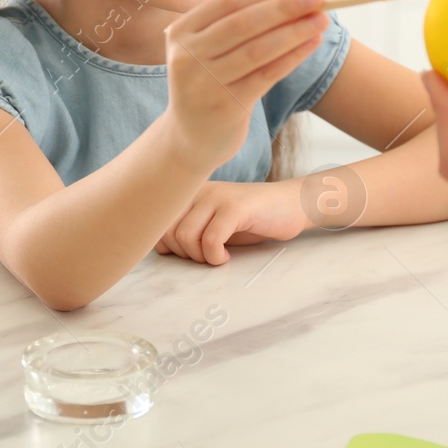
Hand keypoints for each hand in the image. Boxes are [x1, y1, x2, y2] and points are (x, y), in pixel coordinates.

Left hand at [154, 180, 306, 264]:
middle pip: (168, 231)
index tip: (189, 253)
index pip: (156, 222)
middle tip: (205, 257)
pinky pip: (211, 239)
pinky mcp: (236, 207)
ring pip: (186, 235)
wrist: (290, 204)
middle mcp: (199, 190)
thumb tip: (159, 247)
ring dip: (200, 257)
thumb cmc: (250, 219)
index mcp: (189, 192)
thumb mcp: (212, 221)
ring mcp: (217, 197)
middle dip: (183, 254)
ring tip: (216, 257)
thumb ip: (186, 227)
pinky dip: (215, 256)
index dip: (167, 247)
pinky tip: (226, 257)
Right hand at [162, 0, 328, 171]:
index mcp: (181, 32)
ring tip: (322, 21)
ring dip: (294, 32)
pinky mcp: (225, 105)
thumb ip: (237, 24)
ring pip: (258, 49)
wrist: (189, 138)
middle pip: (244, 23)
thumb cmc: (208, 83)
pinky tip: (311, 45)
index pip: (229, 3)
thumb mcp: (206, 50)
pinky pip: (266, 75)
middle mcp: (187, 55)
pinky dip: (292, 57)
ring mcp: (205, 82)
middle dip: (285, 8)